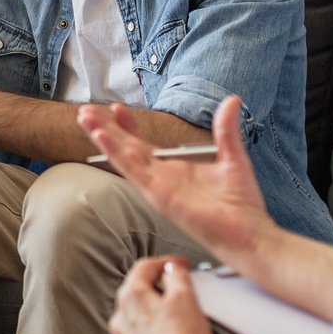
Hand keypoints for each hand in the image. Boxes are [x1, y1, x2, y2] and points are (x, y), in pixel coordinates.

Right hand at [79, 96, 271, 264]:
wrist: (248, 233)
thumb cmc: (240, 205)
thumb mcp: (232, 157)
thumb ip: (225, 129)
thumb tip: (231, 100)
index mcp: (175, 169)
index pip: (144, 144)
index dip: (128, 126)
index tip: (116, 108)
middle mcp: (161, 177)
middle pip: (126, 148)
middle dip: (105, 128)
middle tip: (86, 110)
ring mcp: (157, 186)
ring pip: (123, 156)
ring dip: (102, 136)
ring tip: (84, 117)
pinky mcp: (158, 194)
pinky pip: (132, 170)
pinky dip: (116, 153)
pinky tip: (101, 137)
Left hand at [109, 256, 215, 333]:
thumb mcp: (186, 295)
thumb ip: (176, 275)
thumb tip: (172, 270)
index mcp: (130, 298)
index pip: (144, 268)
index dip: (165, 262)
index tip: (178, 265)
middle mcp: (120, 320)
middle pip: (137, 293)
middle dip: (158, 288)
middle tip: (180, 290)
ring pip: (137, 319)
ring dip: (154, 314)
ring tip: (179, 319)